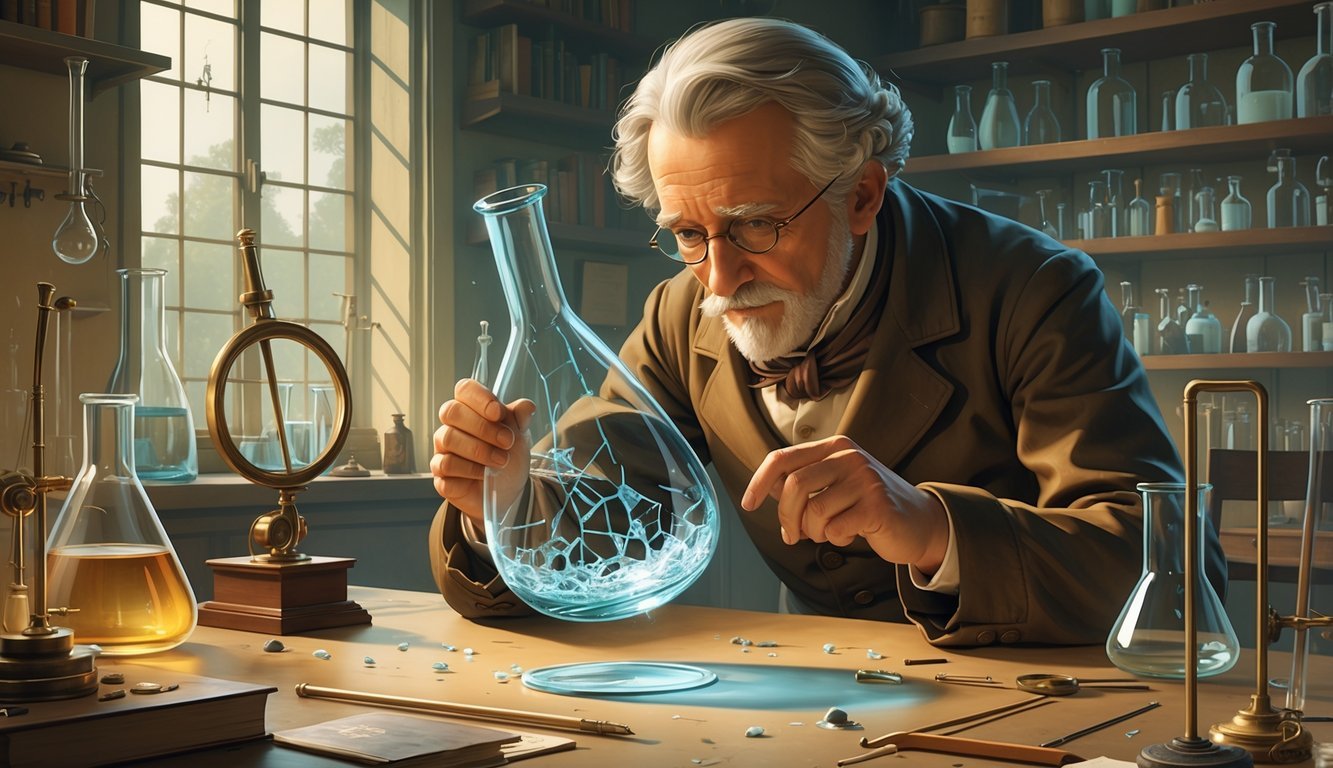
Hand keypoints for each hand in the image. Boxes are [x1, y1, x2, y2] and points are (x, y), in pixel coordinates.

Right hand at [431, 378, 535, 527]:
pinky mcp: (440, 474)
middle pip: (452, 411)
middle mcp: (452, 426)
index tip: (499, 413)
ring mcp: (442, 450)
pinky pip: (445, 465)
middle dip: (483, 427)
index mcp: (470, 410)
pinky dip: (469, 470)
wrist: (506, 493)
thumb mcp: (519, 437)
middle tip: (507, 441)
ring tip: (501, 461)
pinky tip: (484, 475)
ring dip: (479, 450)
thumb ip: (520, 419)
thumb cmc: (507, 457)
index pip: (464, 389)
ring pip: (448, 438)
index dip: (479, 398)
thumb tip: (526, 406)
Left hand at [741, 435, 948, 571]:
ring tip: (829, 532)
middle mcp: (849, 455)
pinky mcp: (877, 505)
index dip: (759, 482)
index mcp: (834, 446)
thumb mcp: (834, 487)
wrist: (919, 522)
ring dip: (814, 532)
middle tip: (792, 537)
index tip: (748, 504)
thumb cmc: (868, 506)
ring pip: (814, 511)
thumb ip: (803, 484)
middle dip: (786, 518)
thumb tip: (766, 488)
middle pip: (794, 486)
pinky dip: (836, 538)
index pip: (782, 458)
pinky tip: (851, 534)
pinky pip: (836, 528)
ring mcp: (865, 478)